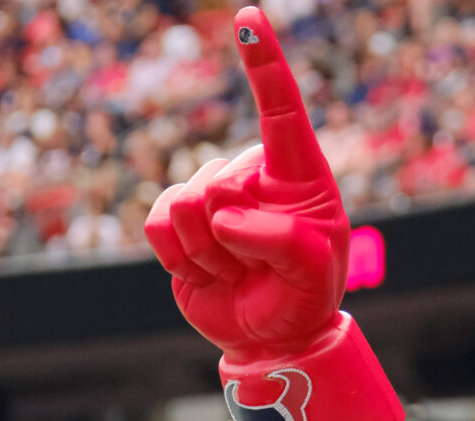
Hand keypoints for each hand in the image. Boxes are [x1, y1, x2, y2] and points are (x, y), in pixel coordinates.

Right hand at [144, 5, 347, 363]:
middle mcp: (251, 176)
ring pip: (186, 205)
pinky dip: (182, 260)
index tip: (249, 20)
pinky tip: (209, 272)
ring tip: (238, 272)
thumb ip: (281, 242)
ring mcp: (211, 195)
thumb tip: (222, 215)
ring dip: (211, 256)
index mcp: (298, 176)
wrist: (272, 334)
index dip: (265, 67)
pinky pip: (159, 225)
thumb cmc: (305, 296)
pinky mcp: (178, 220)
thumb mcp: (314, 273)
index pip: (281, 114)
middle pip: (219, 182)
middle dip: (235, 240)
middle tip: (260, 269)